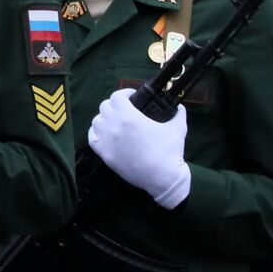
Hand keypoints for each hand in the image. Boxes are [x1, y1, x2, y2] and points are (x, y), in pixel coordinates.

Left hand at [88, 88, 190, 208]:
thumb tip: (180, 107)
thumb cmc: (169, 151)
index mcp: (129, 116)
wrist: (161, 177)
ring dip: (105, 118)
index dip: (125, 94)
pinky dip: (97, 133)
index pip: (117, 96)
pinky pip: (92, 137)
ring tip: (116, 122)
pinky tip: (107, 134)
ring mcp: (106, 141)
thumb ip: (179, 114)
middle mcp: (114, 126)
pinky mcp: (104, 155)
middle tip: (125, 109)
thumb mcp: (178, 128)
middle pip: (104, 106)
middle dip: (115, 105)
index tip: (132, 97)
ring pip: (96, 121)